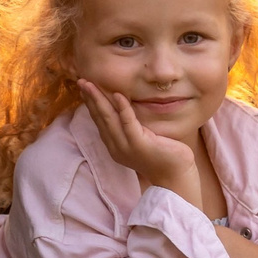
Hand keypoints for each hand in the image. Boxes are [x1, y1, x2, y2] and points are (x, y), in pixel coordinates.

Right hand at [79, 80, 200, 199]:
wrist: (175, 177)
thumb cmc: (163, 156)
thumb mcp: (141, 140)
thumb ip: (131, 127)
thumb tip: (125, 108)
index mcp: (115, 145)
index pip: (99, 120)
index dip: (91, 103)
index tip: (85, 87)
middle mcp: (116, 146)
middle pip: (100, 117)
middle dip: (90, 98)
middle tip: (81, 81)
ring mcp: (126, 146)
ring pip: (109, 118)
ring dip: (98, 100)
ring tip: (90, 84)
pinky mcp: (140, 145)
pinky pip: (128, 123)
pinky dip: (122, 108)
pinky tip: (117, 95)